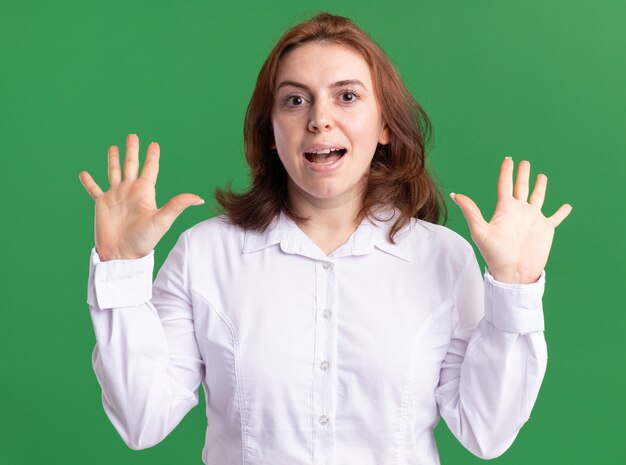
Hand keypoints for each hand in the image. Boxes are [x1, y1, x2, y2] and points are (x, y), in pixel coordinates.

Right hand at [79, 134, 203, 260]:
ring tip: (112, 147)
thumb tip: (198, 198)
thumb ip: (177, 206)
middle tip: (132, 135)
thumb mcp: (162, 220)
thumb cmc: (143, 240)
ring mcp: (115, 197)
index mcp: (144, 192)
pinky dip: (89, 181)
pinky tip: (84, 173)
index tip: (154, 143)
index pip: (150, 169)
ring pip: (113, 172)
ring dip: (113, 160)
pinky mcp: (102, 204)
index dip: (152, 156)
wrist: (122, 254)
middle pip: (131, 165)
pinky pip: (94, 190)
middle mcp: (130, 191)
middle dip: (132, 150)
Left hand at [450, 157, 571, 283]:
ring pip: (537, 198)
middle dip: (523, 175)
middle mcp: (518, 212)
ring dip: (540, 187)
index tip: (508, 159)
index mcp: (504, 209)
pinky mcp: (545, 229)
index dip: (506, 171)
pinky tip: (568, 206)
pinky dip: (562, 212)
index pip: (505, 185)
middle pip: (521, 188)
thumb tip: (455, 194)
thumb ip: (470, 211)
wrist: (513, 273)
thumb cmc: (495, 254)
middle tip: (525, 162)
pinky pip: (555, 218)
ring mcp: (532, 220)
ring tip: (542, 176)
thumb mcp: (480, 230)